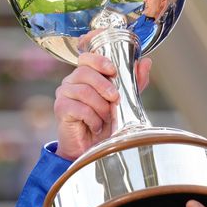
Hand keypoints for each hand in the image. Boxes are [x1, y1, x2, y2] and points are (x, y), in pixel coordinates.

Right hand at [53, 31, 152, 160]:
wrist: (92, 148)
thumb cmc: (105, 123)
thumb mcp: (124, 101)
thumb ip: (133, 82)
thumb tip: (146, 62)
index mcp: (85, 75)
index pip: (86, 58)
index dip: (99, 61)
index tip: (113, 71)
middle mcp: (71, 81)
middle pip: (85, 72)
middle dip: (105, 86)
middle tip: (115, 99)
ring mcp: (64, 94)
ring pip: (84, 91)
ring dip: (100, 107)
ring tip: (106, 118)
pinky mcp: (61, 109)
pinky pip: (79, 108)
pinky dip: (93, 119)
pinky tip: (96, 126)